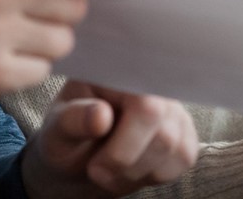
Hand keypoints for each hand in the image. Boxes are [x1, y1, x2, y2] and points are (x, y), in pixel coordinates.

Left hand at [21, 80, 198, 197]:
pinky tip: (133, 166)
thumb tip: (102, 114)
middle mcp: (149, 79)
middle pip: (163, 132)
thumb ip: (75, 119)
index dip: (126, 143)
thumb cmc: (66, 136)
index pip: (144, 104)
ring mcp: (170, 103)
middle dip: (127, 163)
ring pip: (176, 149)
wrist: (78, 157)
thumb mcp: (57, 129)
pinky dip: (156, 174)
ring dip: (139, 172)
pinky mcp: (183, 128)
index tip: (96, 167)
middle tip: (97, 171)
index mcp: (115, 69)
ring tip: (111, 169)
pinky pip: (185, 157)